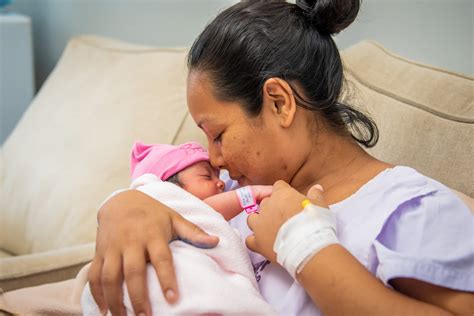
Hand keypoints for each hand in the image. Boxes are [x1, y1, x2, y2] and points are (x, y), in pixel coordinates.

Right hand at [88, 189, 218, 315]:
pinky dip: (96, 293)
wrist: (120, 200)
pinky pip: (94, 274)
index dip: (167, 278)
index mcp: (152, 234)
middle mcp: (131, 241)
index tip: (173, 298)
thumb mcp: (174, 218)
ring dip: (114, 300)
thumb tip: (216, 241)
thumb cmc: (152, 213)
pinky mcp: (99, 252)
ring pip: (109, 276)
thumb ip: (193, 232)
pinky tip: (104, 309)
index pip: (161, 258)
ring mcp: (112, 247)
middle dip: (137, 297)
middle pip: (133, 272)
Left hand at [245, 181, 326, 262]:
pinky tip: (263, 244)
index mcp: (282, 194)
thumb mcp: (320, 205)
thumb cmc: (316, 223)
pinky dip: (255, 241)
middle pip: (265, 202)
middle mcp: (267, 206)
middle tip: (285, 217)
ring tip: (271, 229)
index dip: (285, 193)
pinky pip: (249, 240)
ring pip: (252, 218)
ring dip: (259, 222)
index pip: (278, 187)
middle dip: (273, 208)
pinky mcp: (257, 241)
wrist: (308, 247)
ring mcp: (260, 224)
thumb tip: (317, 188)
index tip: (291, 201)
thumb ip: (316, 195)